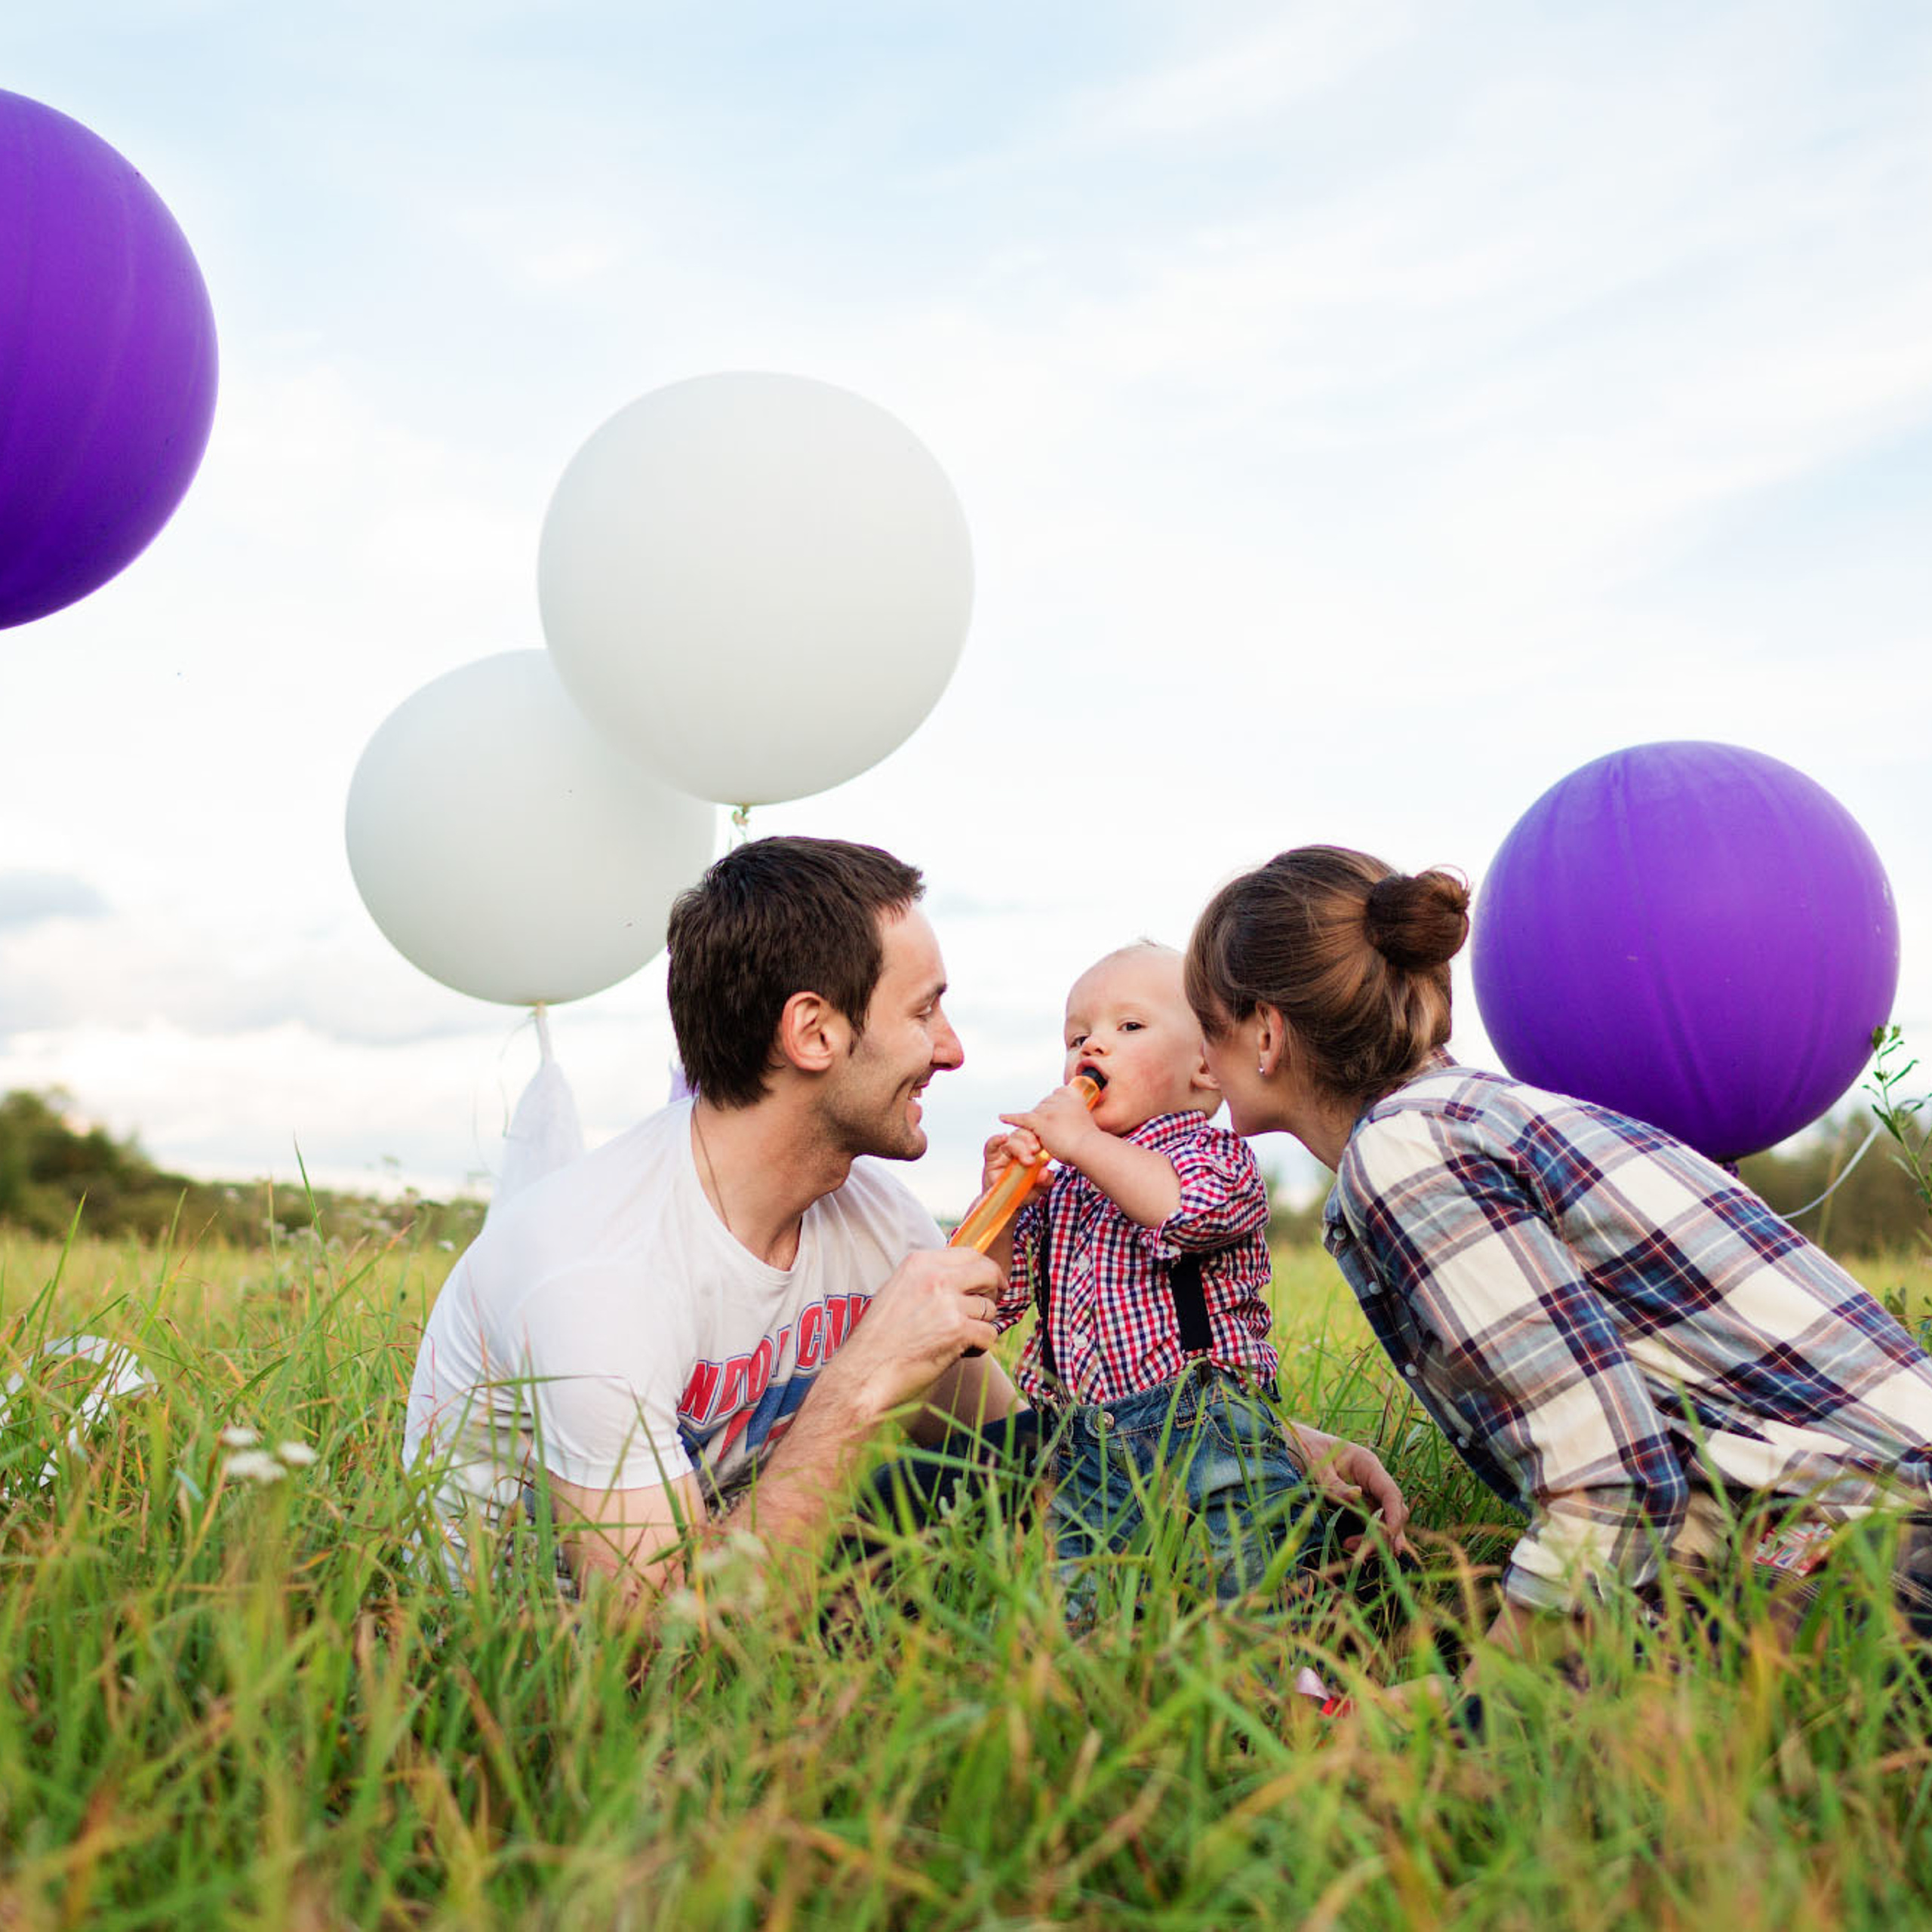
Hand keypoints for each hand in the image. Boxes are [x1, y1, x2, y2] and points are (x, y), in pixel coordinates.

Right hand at [819, 1245, 1003, 1418]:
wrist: (865, 1370)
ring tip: (959, 1339)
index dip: (985, 1269)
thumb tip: (960, 1277)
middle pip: (987, 1272)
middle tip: (988, 1308)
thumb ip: (927, 1279)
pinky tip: (960, 1353)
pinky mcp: (958, 1330)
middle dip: (994, 1291)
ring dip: (980, 1326)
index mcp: (920, 1263)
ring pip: (990, 1309)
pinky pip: (989, 1334)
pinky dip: (980, 1347)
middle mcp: (936, 1277)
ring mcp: (948, 1303)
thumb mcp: (897, 1291)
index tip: (990, 1282)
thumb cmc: (877, 1338)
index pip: (969, 1254)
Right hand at [979, 1127, 1046, 1195]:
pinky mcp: (991, 1157)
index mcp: (1031, 1151)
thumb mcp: (1037, 1189)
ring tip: (1028, 1160)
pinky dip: (996, 1140)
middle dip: (1030, 1140)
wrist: (1004, 1205)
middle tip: (1036, 1150)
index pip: (1036, 1136)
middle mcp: (1017, 1148)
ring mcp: (1003, 1151)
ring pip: (1011, 1139)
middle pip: (1023, 1134)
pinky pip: (991, 1145)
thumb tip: (1045, 1173)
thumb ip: (1044, 1181)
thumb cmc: (1022, 1193)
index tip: (1046, 1147)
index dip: (1041, 1137)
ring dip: (1019, 1146)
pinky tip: (1003, 1138)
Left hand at [1000, 1082, 1103, 1165]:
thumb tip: (1068, 1120)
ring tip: (1033, 1134)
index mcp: (1073, 1095)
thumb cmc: (1089, 1140)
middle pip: (1043, 1104)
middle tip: (1046, 1129)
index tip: (1054, 1115)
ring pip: (1035, 1113)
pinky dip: (1011, 1118)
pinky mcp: (1041, 1121)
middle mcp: (1060, 1098)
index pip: (1057, 1094)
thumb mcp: (1085, 1119)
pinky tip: (1002, 1118)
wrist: (1088, 1148)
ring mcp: (1050, 1109)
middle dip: (1042, 1116)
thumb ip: (1075, 1115)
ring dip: (1033, 1124)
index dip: (1053, 1106)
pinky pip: (1022, 1118)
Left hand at [1288, 1422, 1410, 1555]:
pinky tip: (1350, 1547)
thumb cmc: (1306, 1450)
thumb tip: (1357, 1495)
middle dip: (1385, 1536)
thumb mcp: (1316, 1466)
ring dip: (1373, 1541)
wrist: (1293, 1445)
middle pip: (1393, 1512)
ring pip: (1384, 1523)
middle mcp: (1373, 1481)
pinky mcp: (1359, 1506)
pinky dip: (1364, 1539)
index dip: (1394, 1516)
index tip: (1390, 1537)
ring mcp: (1368, 1494)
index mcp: (1367, 1465)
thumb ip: (1334, 1483)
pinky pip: (1370, 1526)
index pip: (1391, 1493)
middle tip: (1362, 1554)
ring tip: (1350, 1551)